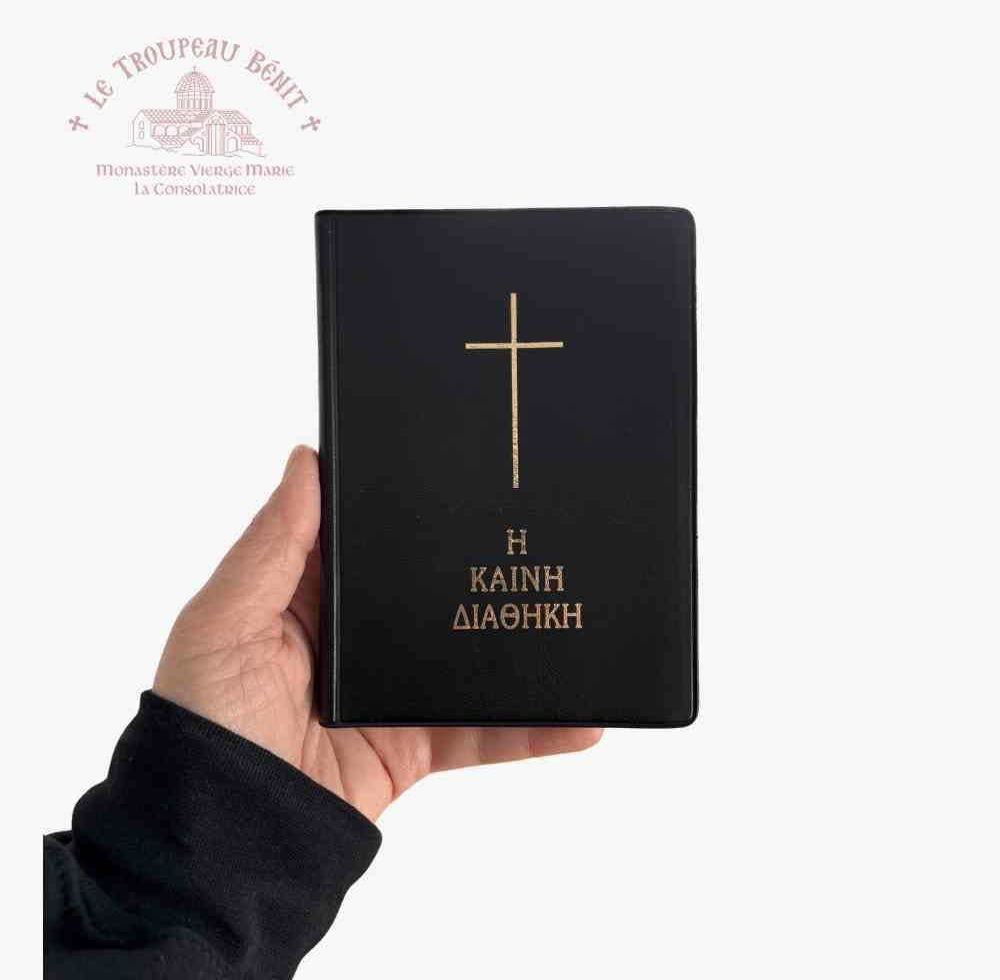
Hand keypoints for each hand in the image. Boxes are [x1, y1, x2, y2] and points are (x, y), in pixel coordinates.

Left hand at [154, 446, 601, 821]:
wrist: (223, 841)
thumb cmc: (204, 721)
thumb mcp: (225, 620)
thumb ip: (273, 544)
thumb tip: (307, 459)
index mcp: (310, 594)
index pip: (369, 536)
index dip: (410, 505)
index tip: (465, 470)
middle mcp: (358, 638)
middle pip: (433, 593)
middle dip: (483, 570)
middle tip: (545, 533)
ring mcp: (393, 691)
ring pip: (470, 660)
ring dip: (523, 648)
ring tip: (580, 617)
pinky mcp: (416, 746)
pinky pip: (483, 733)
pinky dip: (531, 729)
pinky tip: (579, 718)